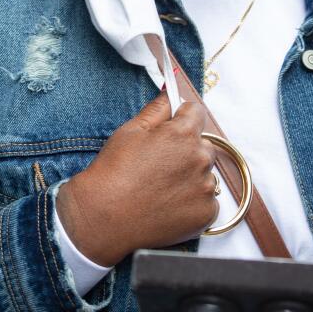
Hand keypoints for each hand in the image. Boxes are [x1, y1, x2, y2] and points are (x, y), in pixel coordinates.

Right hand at [56, 94, 217, 266]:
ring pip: (205, 174)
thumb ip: (157, 109)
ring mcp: (205, 188)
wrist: (105, 218)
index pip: (197, 112)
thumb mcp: (131, 131)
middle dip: (187, 150)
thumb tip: (170, 95)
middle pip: (203, 145)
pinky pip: (207, 201)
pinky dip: (193, 202)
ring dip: (191, 177)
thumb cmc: (114, 172)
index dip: (182, 118)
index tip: (172, 129)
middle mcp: (200, 159)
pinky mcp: (206, 213)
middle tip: (160, 164)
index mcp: (183, 134)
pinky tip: (168, 204)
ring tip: (162, 188)